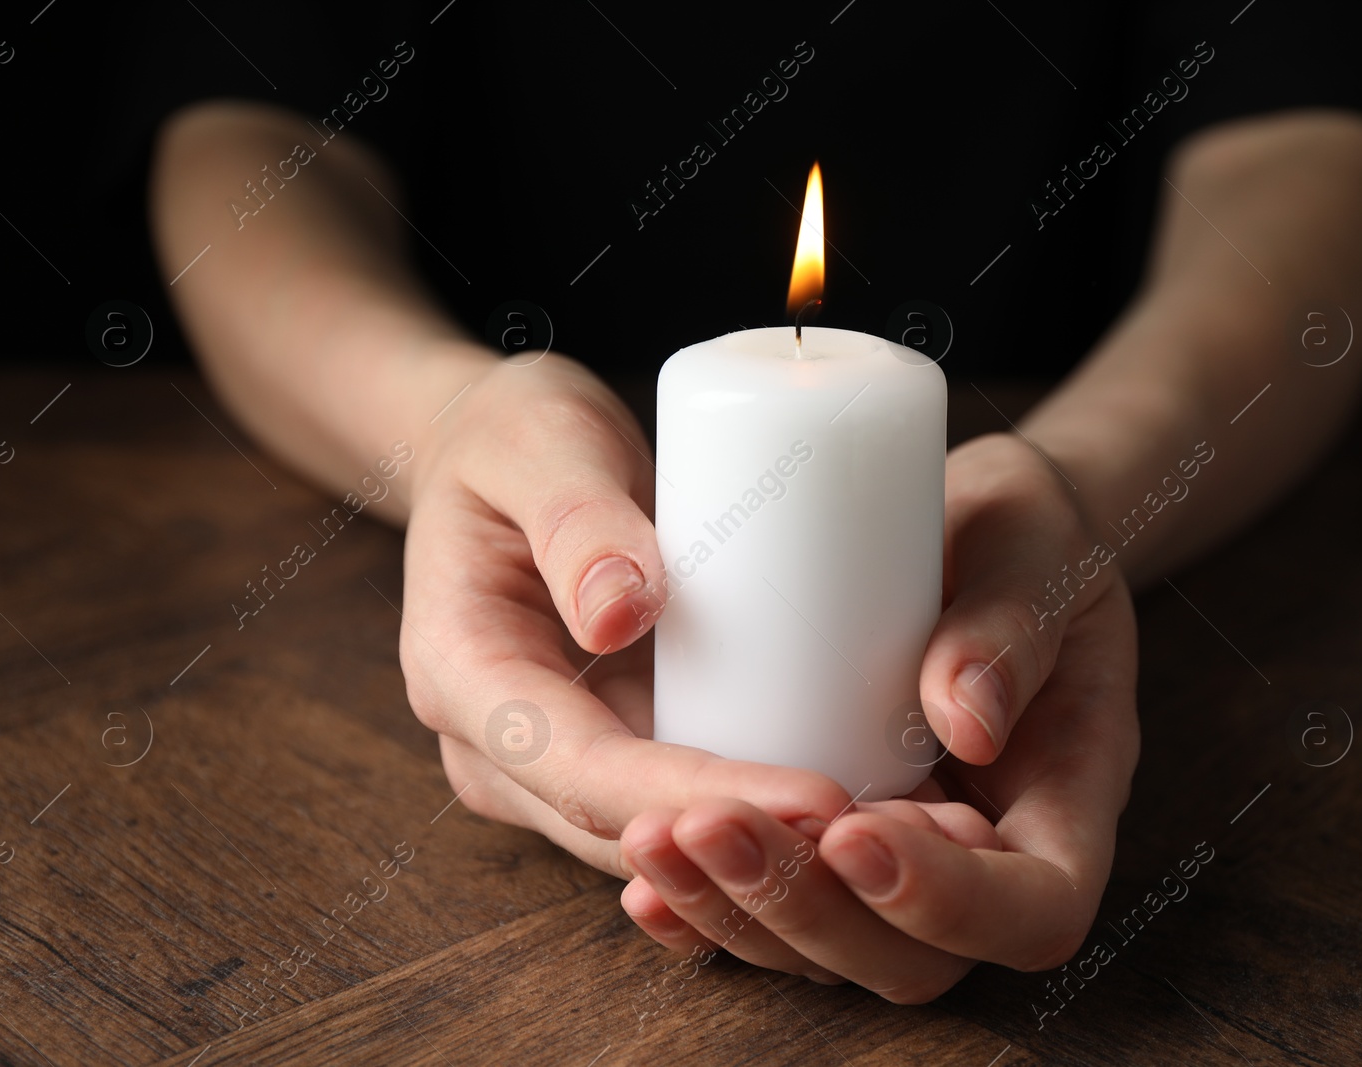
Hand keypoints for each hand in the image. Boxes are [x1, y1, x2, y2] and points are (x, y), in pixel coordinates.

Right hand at [398, 350, 853, 872]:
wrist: (497, 454)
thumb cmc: (512, 434)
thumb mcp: (536, 439)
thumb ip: (574, 516)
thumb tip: (622, 615)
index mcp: (461, 673)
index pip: (579, 768)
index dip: (698, 796)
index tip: (815, 794)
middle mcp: (498, 745)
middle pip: (628, 828)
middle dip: (758, 842)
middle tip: (893, 832)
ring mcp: (554, 761)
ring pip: (664, 843)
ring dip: (773, 850)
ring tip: (900, 834)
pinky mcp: (612, 750)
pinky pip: (687, 809)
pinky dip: (766, 820)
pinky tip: (863, 815)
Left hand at [617, 433, 1139, 1001]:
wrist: (960, 525)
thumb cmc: (1019, 531)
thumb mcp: (1034, 546)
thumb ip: (1011, 623)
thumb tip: (965, 718)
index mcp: (1062, 800)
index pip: (1033, 908)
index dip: (946, 898)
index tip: (852, 824)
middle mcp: (983, 858)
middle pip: (909, 958)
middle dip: (804, 905)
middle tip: (711, 823)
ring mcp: (897, 862)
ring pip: (825, 948)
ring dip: (734, 909)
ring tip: (655, 835)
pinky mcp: (821, 843)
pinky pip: (769, 908)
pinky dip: (705, 901)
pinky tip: (643, 865)